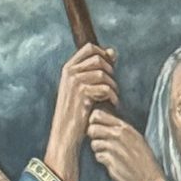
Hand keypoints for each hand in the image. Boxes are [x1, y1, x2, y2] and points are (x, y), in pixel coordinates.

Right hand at [45, 43, 117, 180]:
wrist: (66, 132)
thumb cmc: (77, 111)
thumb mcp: (84, 87)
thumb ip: (98, 69)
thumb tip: (113, 51)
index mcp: (69, 67)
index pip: (90, 48)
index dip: (105, 55)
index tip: (110, 70)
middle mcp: (70, 72)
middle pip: (99, 59)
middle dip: (111, 73)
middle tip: (112, 88)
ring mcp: (74, 82)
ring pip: (103, 74)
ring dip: (113, 86)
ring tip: (113, 98)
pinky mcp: (81, 94)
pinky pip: (105, 88)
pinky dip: (113, 97)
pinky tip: (113, 105)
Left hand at [88, 111, 166, 180]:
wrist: (149, 177)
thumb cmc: (143, 158)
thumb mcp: (135, 137)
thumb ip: (120, 129)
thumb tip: (101, 123)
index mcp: (125, 127)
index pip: (97, 115)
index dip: (93, 121)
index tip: (97, 127)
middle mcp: (118, 135)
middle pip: (92, 128)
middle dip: (94, 136)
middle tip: (101, 142)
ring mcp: (114, 147)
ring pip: (94, 143)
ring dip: (99, 149)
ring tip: (109, 153)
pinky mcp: (110, 160)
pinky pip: (98, 156)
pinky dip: (103, 160)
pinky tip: (112, 162)